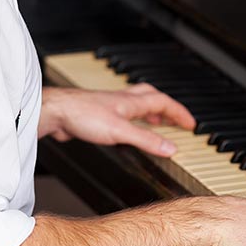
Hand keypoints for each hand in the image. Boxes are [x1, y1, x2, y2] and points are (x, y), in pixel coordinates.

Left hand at [39, 84, 195, 156]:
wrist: (55, 112)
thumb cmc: (82, 115)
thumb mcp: (120, 131)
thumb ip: (146, 140)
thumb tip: (171, 148)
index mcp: (131, 102)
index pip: (163, 102)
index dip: (179, 112)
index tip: (191, 123)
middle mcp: (122, 101)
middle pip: (151, 98)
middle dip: (167, 108)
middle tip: (176, 120)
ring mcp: (109, 107)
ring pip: (136, 105)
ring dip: (150, 113)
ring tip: (157, 123)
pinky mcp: (97, 116)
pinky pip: (122, 115)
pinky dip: (132, 121)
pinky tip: (127, 131)